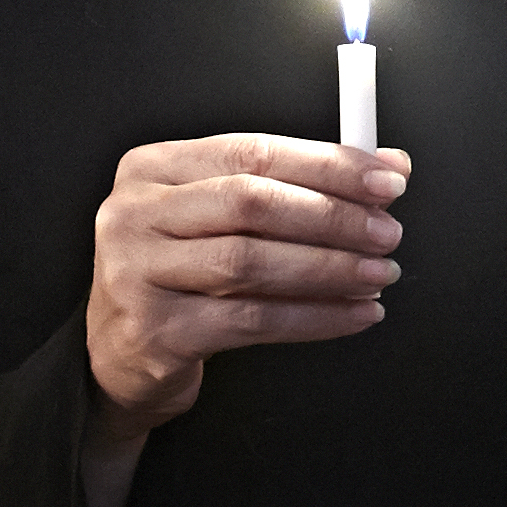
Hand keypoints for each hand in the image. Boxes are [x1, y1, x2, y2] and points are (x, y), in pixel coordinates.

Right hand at [86, 133, 406, 439]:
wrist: (120, 355)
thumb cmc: (180, 276)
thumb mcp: (219, 221)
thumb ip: (292, 187)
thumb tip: (386, 168)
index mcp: (152, 168)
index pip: (252, 152)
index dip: (327, 164)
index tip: (386, 179)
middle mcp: (135, 213)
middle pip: (251, 202)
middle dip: (332, 217)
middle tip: (386, 232)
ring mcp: (136, 272)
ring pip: (251, 262)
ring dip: (329, 269)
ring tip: (377, 274)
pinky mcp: (155, 330)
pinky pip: (251, 320)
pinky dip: (313, 318)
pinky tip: (353, 314)